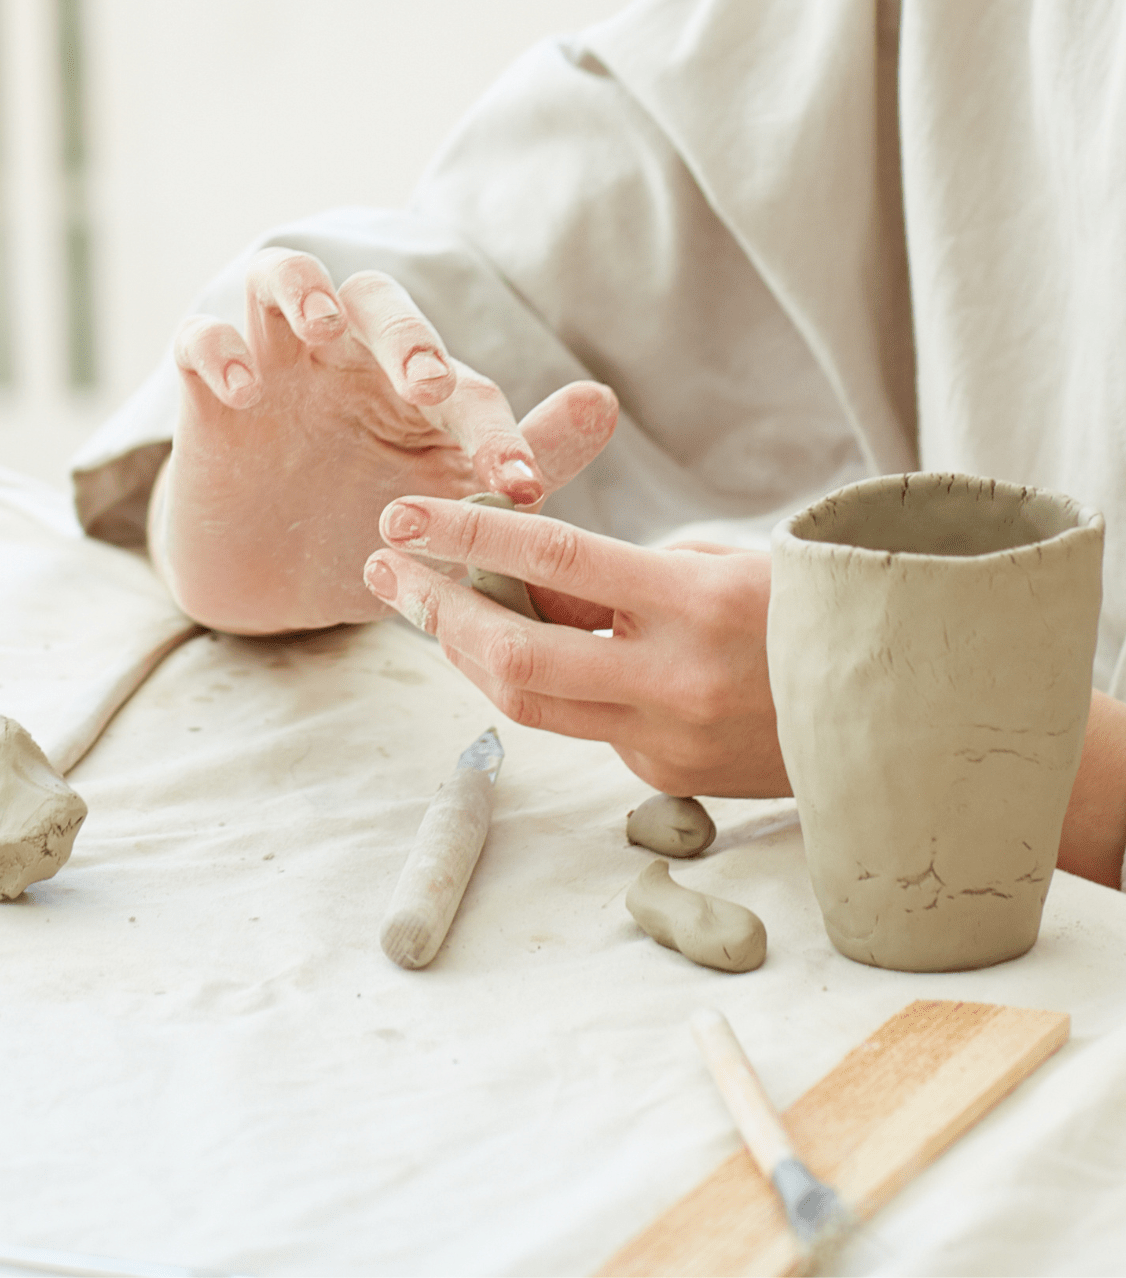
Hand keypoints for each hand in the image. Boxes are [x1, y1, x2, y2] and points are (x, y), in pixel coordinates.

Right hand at [146, 248, 617, 634]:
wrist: (273, 588)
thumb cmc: (370, 535)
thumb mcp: (449, 515)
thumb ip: (527, 459)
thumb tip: (605, 401)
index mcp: (413, 388)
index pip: (462, 384)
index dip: (495, 431)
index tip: (518, 487)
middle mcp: (348, 358)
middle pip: (378, 297)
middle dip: (405, 333)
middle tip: (424, 387)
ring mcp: (276, 365)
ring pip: (283, 275)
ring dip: (304, 288)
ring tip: (320, 327)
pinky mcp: (207, 392)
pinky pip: (202, 337)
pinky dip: (220, 348)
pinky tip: (244, 394)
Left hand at [363, 495, 785, 796]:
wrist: (912, 709)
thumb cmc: (810, 605)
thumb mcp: (719, 560)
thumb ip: (617, 575)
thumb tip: (519, 578)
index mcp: (695, 603)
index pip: (551, 558)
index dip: (464, 533)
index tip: (399, 516)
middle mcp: (675, 681)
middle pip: (511, 654)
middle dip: (433, 608)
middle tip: (383, 569)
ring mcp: (670, 740)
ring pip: (529, 702)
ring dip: (467, 652)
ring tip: (428, 605)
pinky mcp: (669, 777)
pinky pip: (583, 724)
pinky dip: (548, 684)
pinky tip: (533, 648)